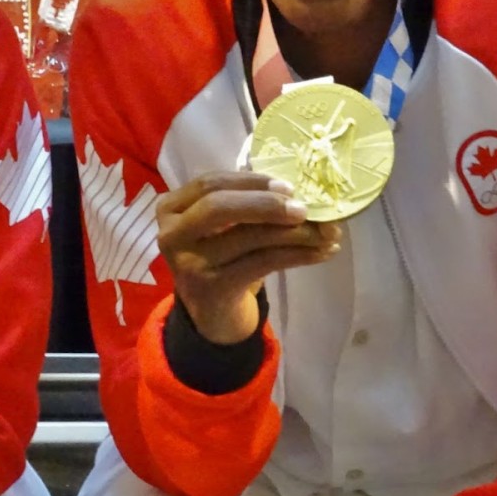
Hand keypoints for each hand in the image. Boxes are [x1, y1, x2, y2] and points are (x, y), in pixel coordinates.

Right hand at [157, 171, 340, 343]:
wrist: (211, 314)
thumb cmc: (220, 257)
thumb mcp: (220, 226)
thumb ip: (244, 203)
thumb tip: (295, 189)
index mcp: (170, 209)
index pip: (210, 184)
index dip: (250, 182)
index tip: (288, 186)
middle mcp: (172, 235)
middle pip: (219, 207)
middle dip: (266, 204)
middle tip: (304, 209)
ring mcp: (190, 264)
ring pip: (248, 237)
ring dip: (294, 232)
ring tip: (326, 231)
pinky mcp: (213, 289)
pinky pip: (263, 263)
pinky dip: (297, 255)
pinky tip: (320, 252)